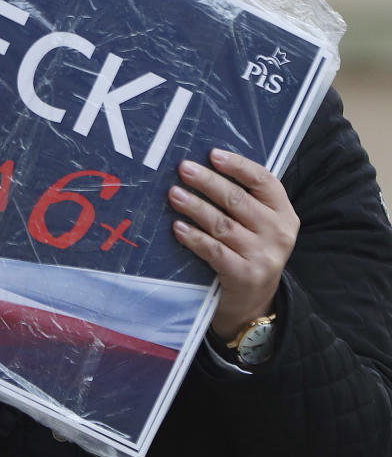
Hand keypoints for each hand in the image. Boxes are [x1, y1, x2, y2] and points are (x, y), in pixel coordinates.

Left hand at [169, 149, 298, 340]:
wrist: (252, 301)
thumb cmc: (248, 251)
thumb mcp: (256, 224)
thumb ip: (241, 198)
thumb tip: (202, 165)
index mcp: (283, 213)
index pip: (264, 180)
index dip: (238, 165)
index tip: (212, 154)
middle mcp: (278, 233)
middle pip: (238, 200)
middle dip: (207, 182)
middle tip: (183, 168)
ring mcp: (263, 256)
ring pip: (223, 224)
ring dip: (195, 207)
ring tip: (174, 194)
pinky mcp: (245, 275)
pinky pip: (214, 251)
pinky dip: (194, 238)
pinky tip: (178, 227)